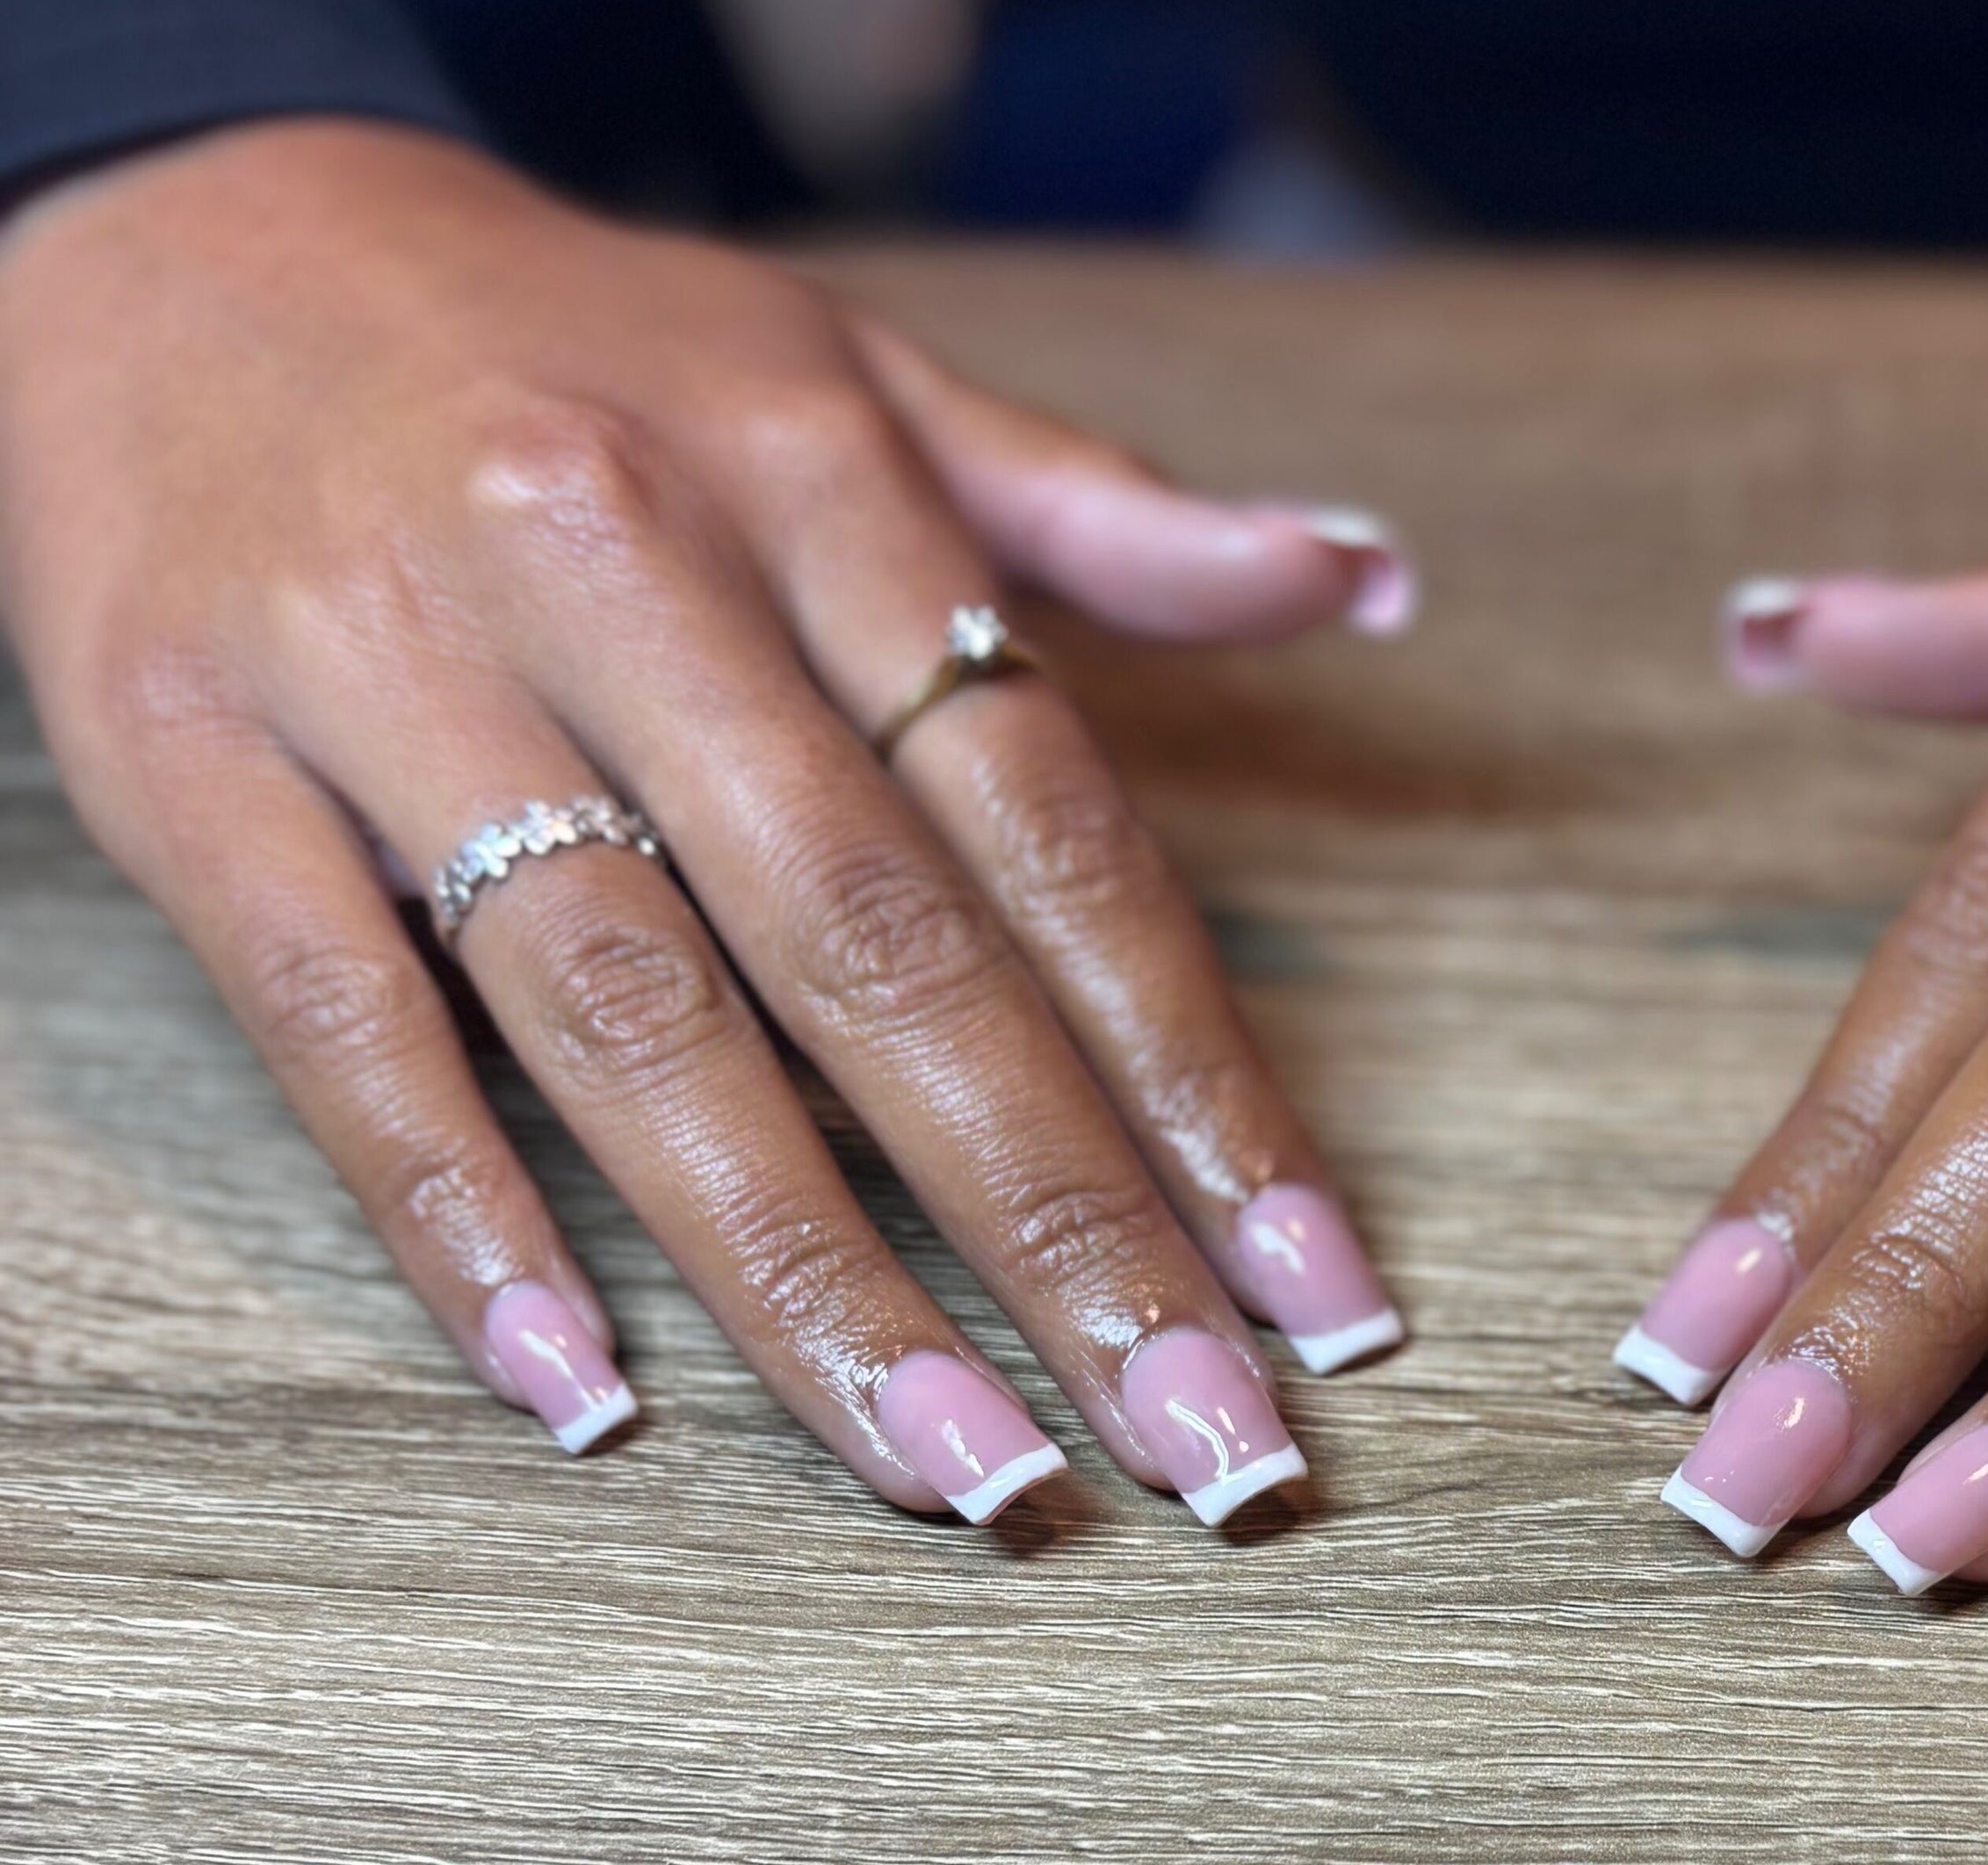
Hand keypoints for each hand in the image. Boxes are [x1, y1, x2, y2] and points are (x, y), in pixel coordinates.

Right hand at [0, 122, 1413, 1525]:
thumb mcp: (848, 373)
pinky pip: (344, 1024)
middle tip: (1195, 1440)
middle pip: (879, 949)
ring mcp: (390, 668)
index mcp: (814, 483)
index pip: (1051, 826)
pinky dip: (464, 1217)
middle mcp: (620, 573)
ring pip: (636, 1017)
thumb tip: (1356, 580)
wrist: (180, 234)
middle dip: (1058, 1220)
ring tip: (963, 1469)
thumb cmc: (573, 345)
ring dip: (811, 1271)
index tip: (1315, 1283)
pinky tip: (589, 1395)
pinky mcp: (188, 760)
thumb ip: (1095, 513)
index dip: (1197, 1071)